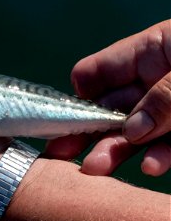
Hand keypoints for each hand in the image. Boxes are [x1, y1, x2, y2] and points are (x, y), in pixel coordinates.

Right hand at [46, 20, 170, 175]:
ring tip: (96, 168)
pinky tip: (151, 166)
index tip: (68, 121)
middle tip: (60, 155)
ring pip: (133, 134)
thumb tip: (131, 131)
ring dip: (113, 152)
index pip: (95, 73)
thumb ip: (164, 98)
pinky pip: (168, 147)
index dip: (79, 95)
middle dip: (85, 132)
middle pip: (107, 110)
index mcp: (148, 52)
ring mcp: (169, 109)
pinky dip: (158, 158)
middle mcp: (153, 82)